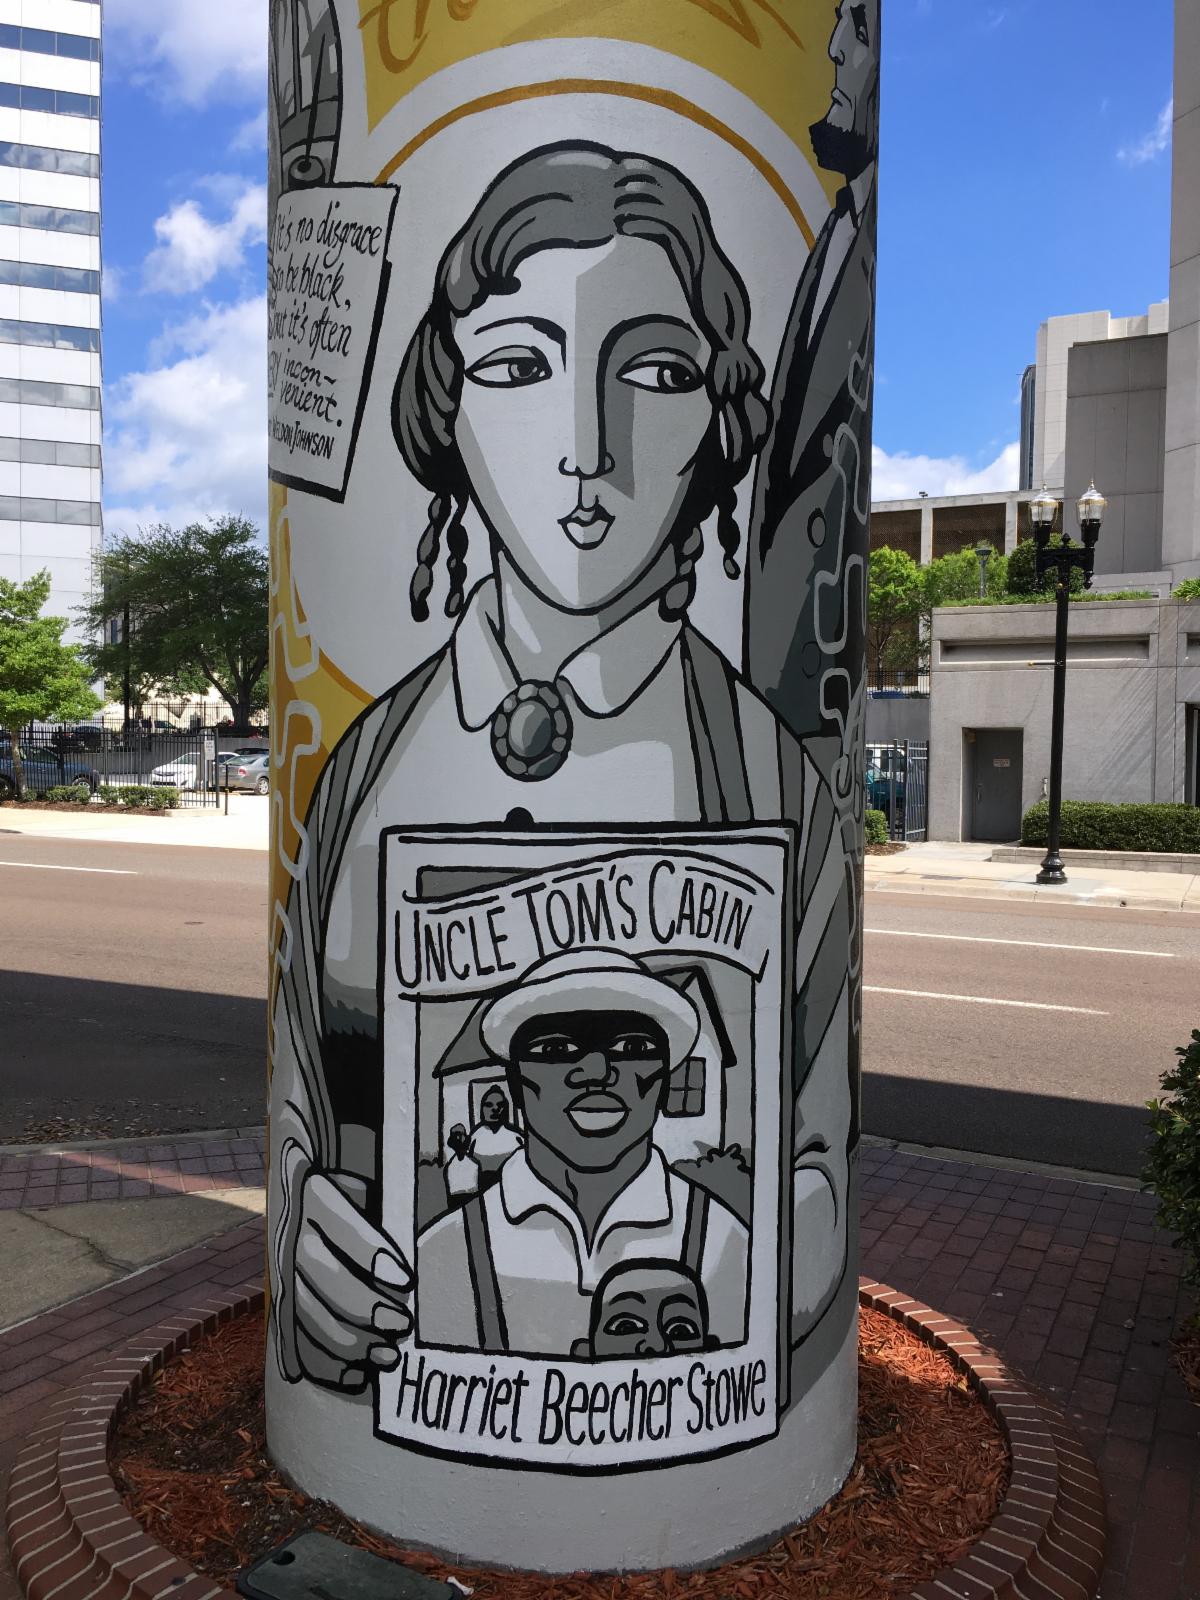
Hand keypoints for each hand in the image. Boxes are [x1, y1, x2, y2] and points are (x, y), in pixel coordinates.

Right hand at [294, 1170, 414, 1392]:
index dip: (367, 1252)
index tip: (405, 1280)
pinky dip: (323, 1364)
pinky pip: (293, 1342)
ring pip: (303, 1312)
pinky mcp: (283, 1308)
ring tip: (389, 1354)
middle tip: (402, 1323)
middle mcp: (294, 1232)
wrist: (324, 1211)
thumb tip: (441, 1213)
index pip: (336, 1220)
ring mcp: (284, 1272)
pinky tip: (357, 1376)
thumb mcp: (380, 1192)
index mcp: (316, 1193)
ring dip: (347, 1341)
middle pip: (318, 1273)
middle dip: (362, 1306)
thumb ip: (395, 1205)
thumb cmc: (370, 1202)